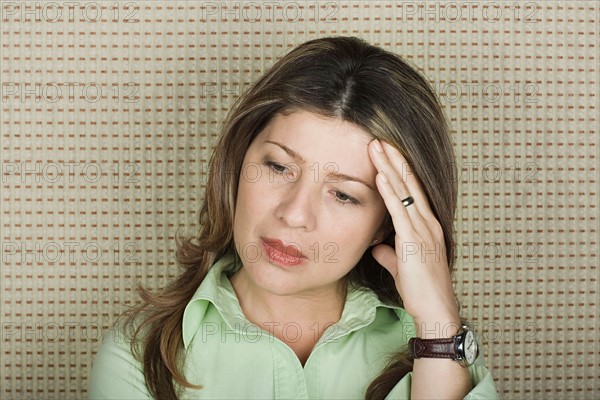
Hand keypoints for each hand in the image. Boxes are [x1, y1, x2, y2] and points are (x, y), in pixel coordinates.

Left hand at [368, 139, 459, 335]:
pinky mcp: (414, 240)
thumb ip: (389, 254)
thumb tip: (377, 247)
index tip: (386, 152)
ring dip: (389, 167)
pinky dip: (390, 192)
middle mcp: (427, 222)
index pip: (411, 191)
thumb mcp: (401, 267)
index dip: (399, 170)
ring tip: (376, 146)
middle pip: (409, 183)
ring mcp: (423, 229)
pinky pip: (400, 211)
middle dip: (393, 160)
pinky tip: (381, 175)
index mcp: (426, 226)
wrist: (435, 309)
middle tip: (379, 139)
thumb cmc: (421, 290)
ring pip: (404, 191)